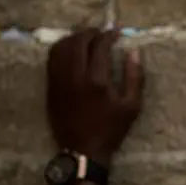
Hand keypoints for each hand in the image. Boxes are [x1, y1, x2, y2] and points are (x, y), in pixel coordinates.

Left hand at [46, 29, 143, 165]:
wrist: (83, 151)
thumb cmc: (111, 129)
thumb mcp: (132, 106)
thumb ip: (135, 77)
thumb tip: (134, 52)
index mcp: (97, 81)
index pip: (99, 46)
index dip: (108, 35)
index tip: (117, 34)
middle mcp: (75, 76)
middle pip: (78, 42)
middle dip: (90, 33)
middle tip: (101, 33)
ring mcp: (59, 81)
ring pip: (61, 48)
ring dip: (74, 38)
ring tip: (85, 38)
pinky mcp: (50, 87)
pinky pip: (51, 60)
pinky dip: (61, 49)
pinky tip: (71, 51)